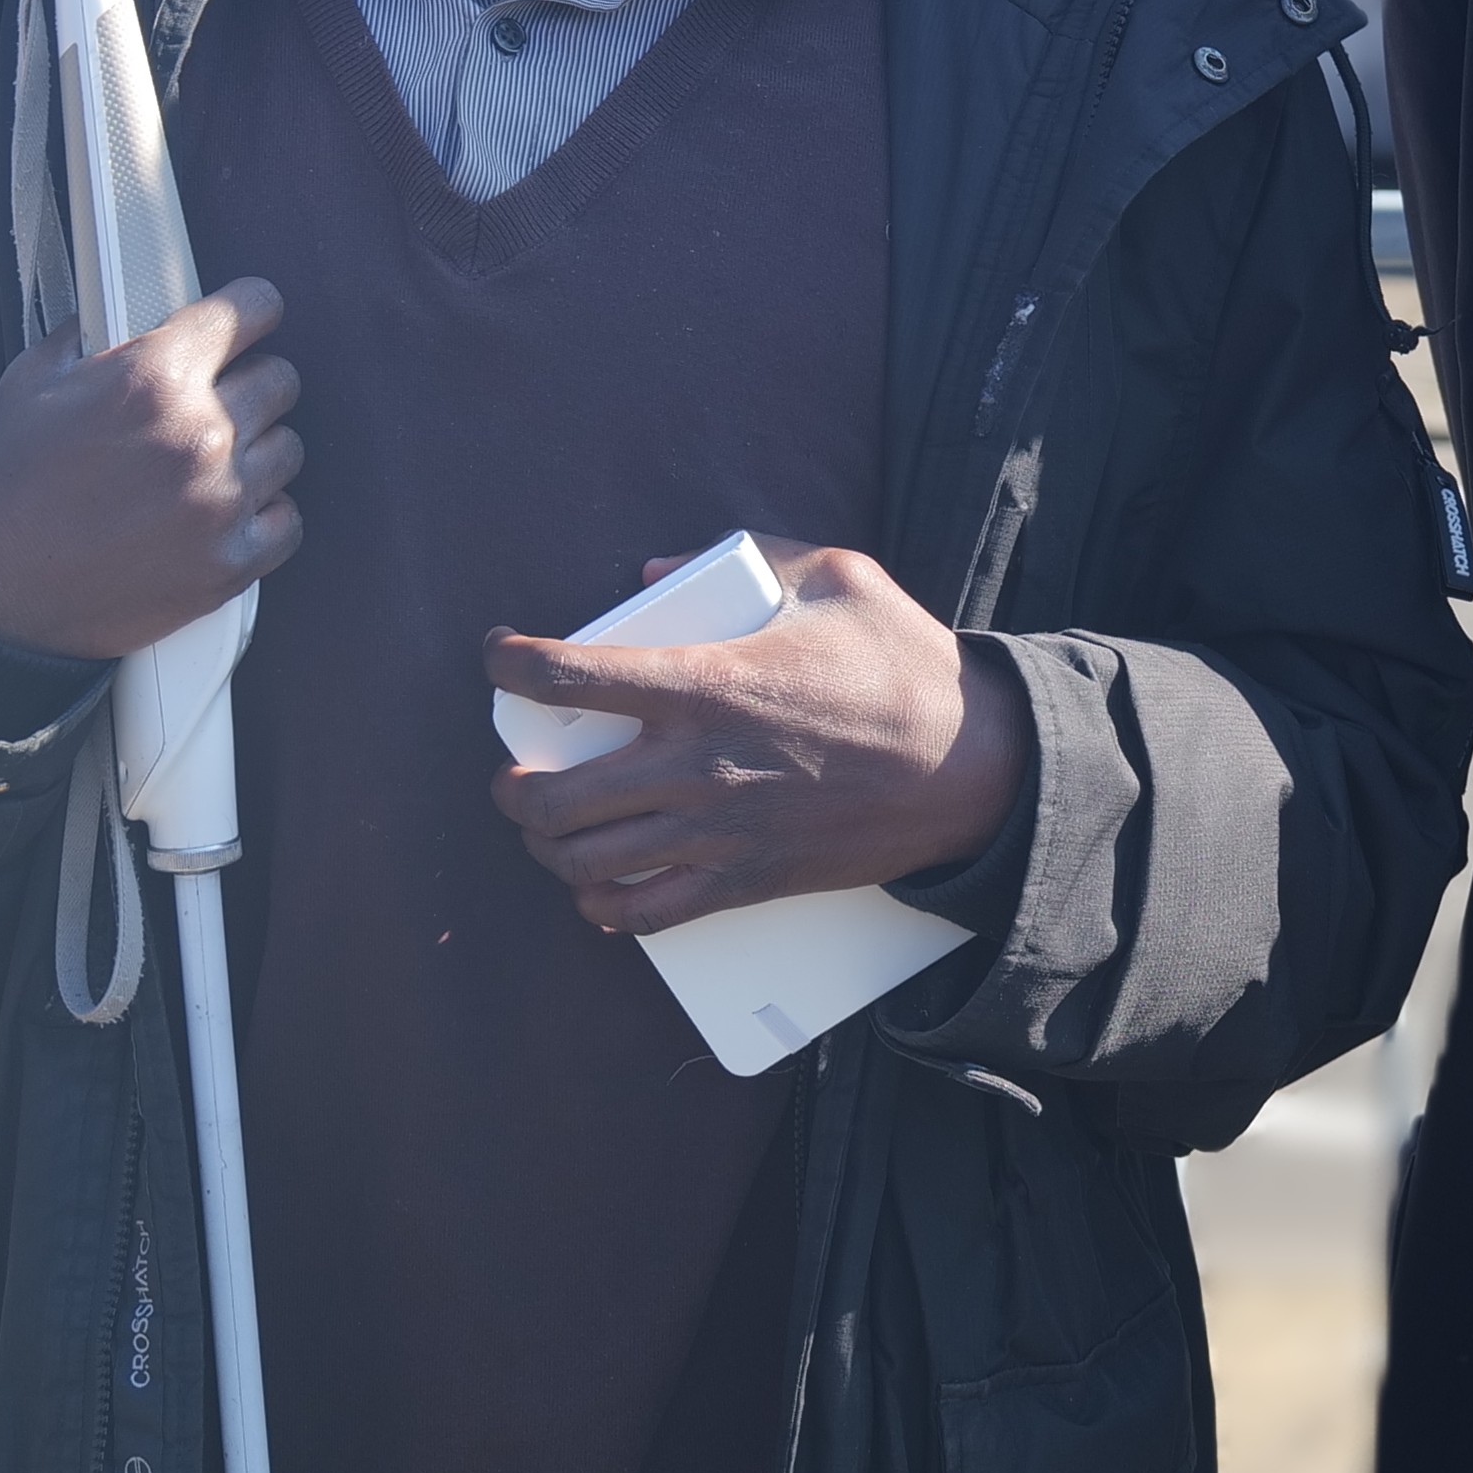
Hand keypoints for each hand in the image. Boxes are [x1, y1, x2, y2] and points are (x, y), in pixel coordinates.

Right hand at [0, 280, 302, 660]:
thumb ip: (87, 334)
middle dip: (249, 383)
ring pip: (288, 450)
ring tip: (206, 464)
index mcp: (153, 377)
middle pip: (281, 381)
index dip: (252, 309)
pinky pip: (288, 522)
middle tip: (215, 400)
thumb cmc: (2, 487)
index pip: (252, 309)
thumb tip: (111, 312)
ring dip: (256, 451)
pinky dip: (261, 515)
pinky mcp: (229, 565)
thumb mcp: (29, 382)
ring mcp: (221, 503)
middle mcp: (200, 435)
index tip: (254, 317)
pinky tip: (222, 511)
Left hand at [481, 540, 1016, 933]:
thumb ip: (748, 557)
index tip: (500, 656)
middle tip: (518, 768)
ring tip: (549, 827)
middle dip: (512, 784)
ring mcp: (715, 833)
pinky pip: (643, 915)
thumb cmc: (905, 668)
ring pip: (583, 862)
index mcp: (706, 683)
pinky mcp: (744, 884)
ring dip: (546, 846)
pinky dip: (603, 908)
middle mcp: (694, 765)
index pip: (564, 676)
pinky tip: (597, 890)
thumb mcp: (840, 576)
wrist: (972, 770)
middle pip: (551, 796)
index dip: (508, 663)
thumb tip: (652, 574)